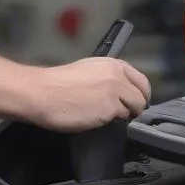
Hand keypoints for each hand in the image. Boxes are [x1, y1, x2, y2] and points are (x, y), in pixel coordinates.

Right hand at [29, 57, 151, 131]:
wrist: (43, 93)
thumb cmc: (59, 83)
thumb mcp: (89, 70)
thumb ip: (109, 77)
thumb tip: (122, 91)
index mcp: (113, 64)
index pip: (141, 81)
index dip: (141, 94)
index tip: (136, 102)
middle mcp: (118, 75)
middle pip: (141, 97)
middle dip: (135, 107)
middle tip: (123, 113)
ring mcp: (116, 92)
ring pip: (133, 109)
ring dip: (121, 114)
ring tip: (101, 114)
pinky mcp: (111, 108)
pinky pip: (120, 119)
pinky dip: (111, 121)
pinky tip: (96, 117)